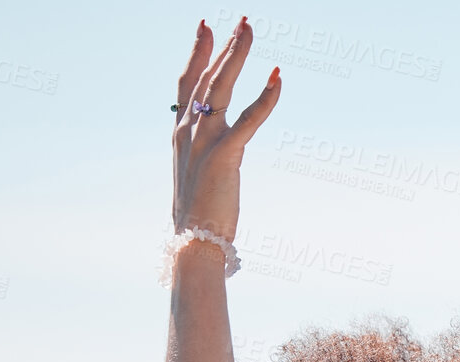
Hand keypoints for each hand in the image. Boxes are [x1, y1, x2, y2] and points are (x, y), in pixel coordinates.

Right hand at [171, 18, 279, 240]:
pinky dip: (265, 98)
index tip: (207, 27)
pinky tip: (278, 78)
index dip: (198, 53)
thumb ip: (202, 154)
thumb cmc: (198, 216)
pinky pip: (248, 120)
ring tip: (249, 30)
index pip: (187, 83)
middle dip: (224, 45)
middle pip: (206, 76)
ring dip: (237, 55)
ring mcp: (204, 140)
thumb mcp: (196, 176)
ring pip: (221, 86)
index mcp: (181, 133)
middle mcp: (188, 130)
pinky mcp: (225, 156)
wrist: (194, 242)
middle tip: (242, 20)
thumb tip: (212, 152)